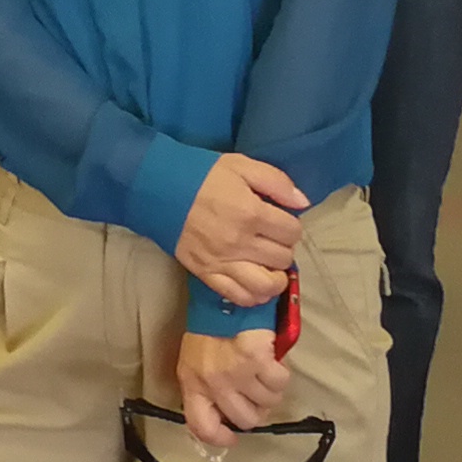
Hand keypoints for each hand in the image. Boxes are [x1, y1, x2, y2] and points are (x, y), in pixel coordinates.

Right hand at [174, 151, 307, 306]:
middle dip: (283, 248)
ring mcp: (223, 262)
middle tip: (272, 239)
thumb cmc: (202, 175)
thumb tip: (302, 202)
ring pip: (266, 285)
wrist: (158, 188)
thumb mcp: (241, 165)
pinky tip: (256, 283)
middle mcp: (240, 242)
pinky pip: (239, 296)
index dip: (291, 226)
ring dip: (275, 278)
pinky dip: (254, 295)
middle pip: (282, 258)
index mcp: (251, 213)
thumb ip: (276, 181)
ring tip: (270, 267)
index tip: (280, 221)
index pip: (292, 232)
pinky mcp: (207, 274)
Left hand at [178, 324, 293, 449]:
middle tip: (257, 394)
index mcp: (193, 384)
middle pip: (246, 420)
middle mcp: (214, 384)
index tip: (232, 438)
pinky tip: (273, 361)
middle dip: (256, 410)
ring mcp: (237, 374)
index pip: (202, 426)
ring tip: (264, 372)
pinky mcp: (258, 360)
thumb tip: (227, 415)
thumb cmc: (209, 331)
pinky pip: (280, 382)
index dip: (219, 438)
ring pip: (268, 402)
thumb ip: (206, 388)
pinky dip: (281, 373)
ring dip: (271, 390)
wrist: (221, 300)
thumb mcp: (196, 362)